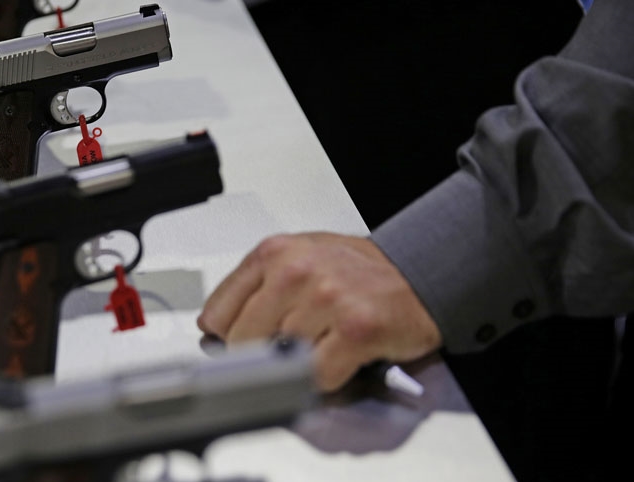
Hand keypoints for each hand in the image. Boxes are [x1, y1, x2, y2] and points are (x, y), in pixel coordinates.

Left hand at [197, 232, 441, 390]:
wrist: (420, 272)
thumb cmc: (358, 269)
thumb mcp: (299, 259)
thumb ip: (256, 287)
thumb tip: (213, 327)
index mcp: (275, 253)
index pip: (218, 312)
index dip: (225, 338)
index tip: (235, 348)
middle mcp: (296, 271)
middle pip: (243, 340)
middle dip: (260, 355)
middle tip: (284, 351)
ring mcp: (326, 299)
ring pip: (280, 359)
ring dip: (297, 365)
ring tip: (320, 345)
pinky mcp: (355, 329)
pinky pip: (316, 374)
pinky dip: (324, 379)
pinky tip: (337, 360)